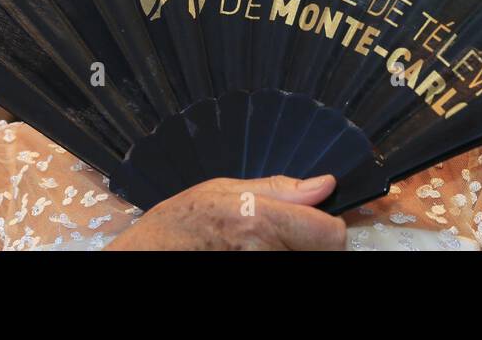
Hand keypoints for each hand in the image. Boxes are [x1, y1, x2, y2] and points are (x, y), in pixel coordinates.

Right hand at [105, 174, 346, 249]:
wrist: (148, 255)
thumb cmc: (181, 222)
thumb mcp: (224, 189)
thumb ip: (280, 189)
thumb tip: (326, 185)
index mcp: (262, 221)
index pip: (333, 235)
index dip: (328, 227)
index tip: (313, 223)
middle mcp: (266, 253)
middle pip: (323, 253)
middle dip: (307, 242)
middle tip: (278, 235)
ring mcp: (260, 271)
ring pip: (304, 262)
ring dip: (292, 253)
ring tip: (260, 245)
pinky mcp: (257, 296)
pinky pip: (286, 269)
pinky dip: (279, 262)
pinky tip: (251, 254)